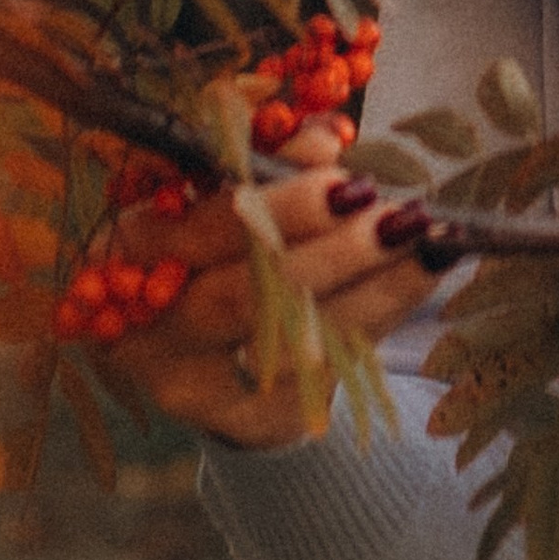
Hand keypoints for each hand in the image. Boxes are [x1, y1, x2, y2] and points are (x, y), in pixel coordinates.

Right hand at [101, 120, 439, 449]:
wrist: (214, 355)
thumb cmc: (225, 253)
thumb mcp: (232, 204)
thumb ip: (270, 172)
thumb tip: (320, 139)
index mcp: (133, 255)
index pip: (204, 230)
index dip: (279, 205)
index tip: (346, 177)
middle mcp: (152, 327)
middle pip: (243, 292)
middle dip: (330, 250)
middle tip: (397, 216)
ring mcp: (196, 383)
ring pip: (289, 339)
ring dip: (369, 285)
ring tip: (425, 243)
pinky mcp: (247, 421)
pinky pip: (322, 371)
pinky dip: (379, 316)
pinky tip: (421, 277)